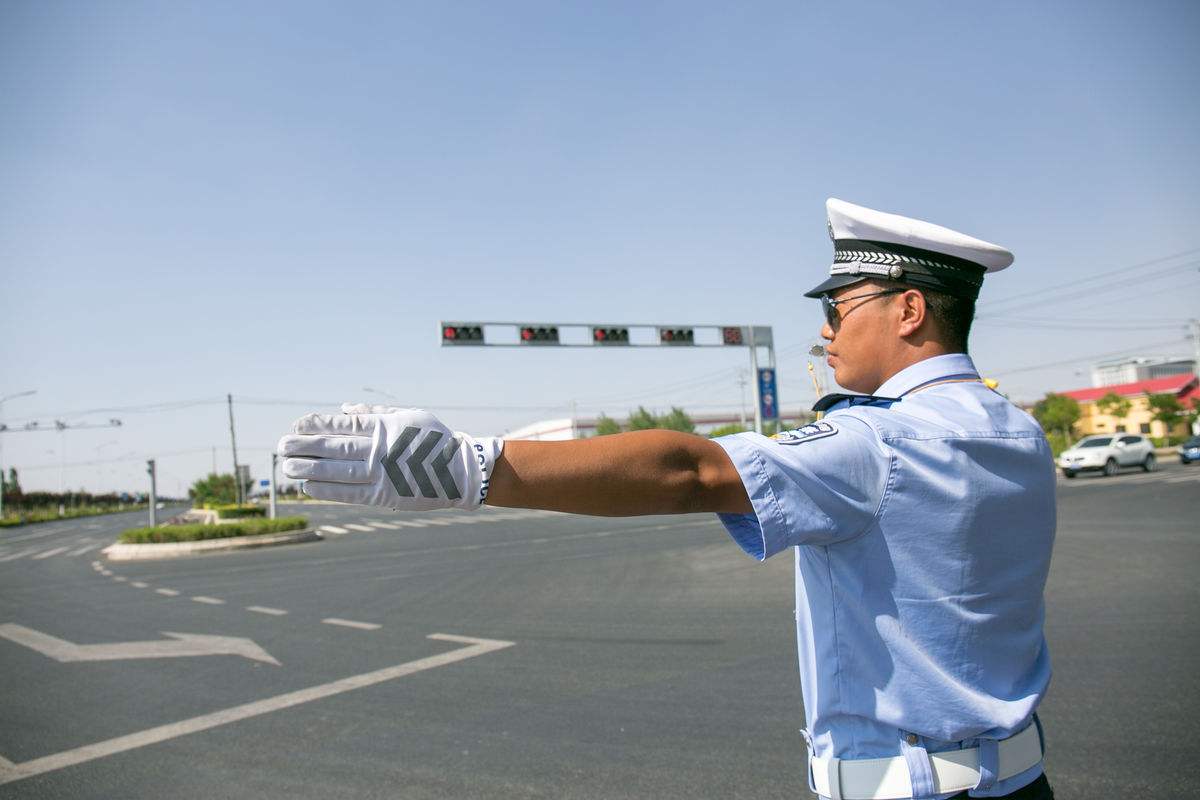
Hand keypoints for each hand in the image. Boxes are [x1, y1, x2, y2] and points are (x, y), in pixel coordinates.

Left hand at [278, 404, 503, 510]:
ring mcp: (383, 473)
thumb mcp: (409, 415)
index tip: (296, 425)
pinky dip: (328, 490)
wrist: (462, 472)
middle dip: (306, 445)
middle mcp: (382, 449)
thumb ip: (375, 414)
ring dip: (310, 468)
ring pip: (339, 470)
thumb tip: (343, 410)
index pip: (344, 425)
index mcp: (386, 427)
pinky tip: (308, 486)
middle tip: (281, 445)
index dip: (318, 425)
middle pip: (336, 447)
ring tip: (287, 466)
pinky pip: (351, 493)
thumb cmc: (435, 440)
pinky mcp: (386, 495)